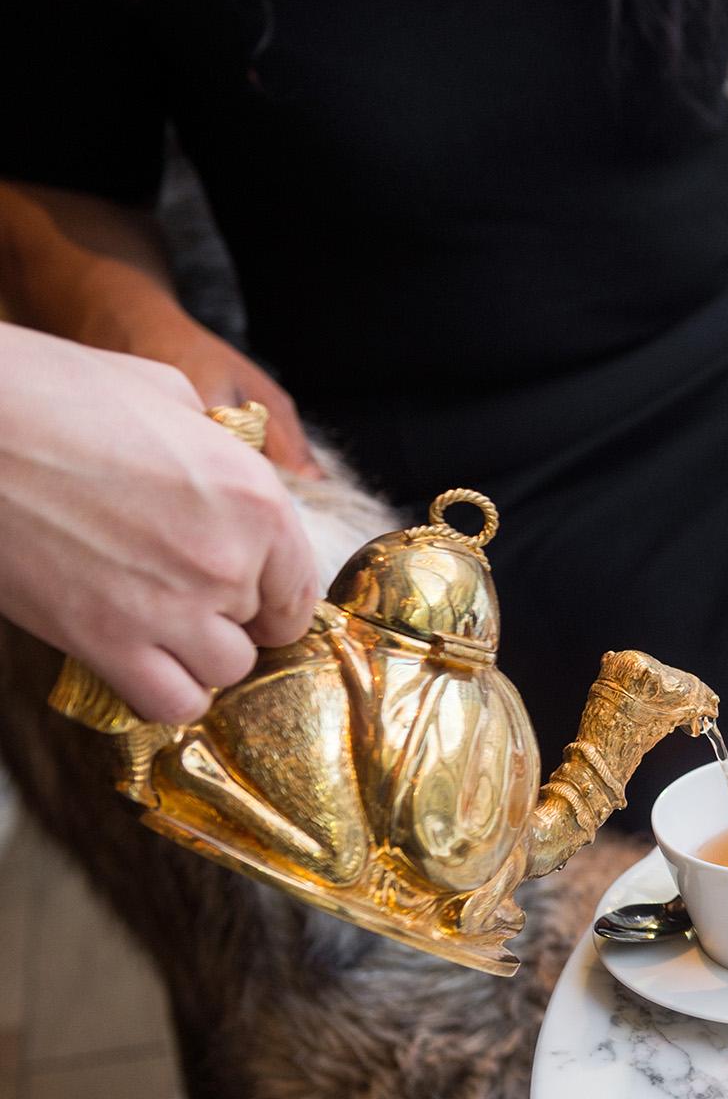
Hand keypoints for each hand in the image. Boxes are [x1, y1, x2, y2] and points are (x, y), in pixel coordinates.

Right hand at [0, 326, 319, 724]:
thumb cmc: (58, 395)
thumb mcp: (166, 395)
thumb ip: (213, 442)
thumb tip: (221, 456)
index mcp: (255, 500)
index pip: (299, 587)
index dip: (275, 595)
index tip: (252, 596)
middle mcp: (226, 562)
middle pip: (260, 627)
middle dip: (229, 614)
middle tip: (185, 591)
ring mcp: (169, 608)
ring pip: (225, 672)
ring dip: (202, 656)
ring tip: (167, 628)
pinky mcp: (105, 642)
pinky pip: (169, 703)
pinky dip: (165, 693)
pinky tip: (142, 661)